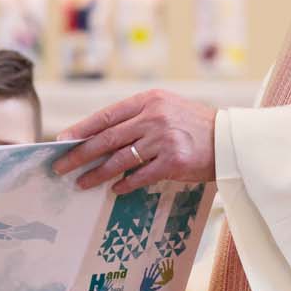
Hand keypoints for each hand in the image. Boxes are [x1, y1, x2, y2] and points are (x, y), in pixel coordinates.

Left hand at [53, 90, 216, 191]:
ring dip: (97, 174)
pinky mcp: (173, 161)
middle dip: (80, 155)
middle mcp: (154, 117)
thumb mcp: (165, 109)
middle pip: (107, 139)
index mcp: (148, 100)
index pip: (106, 116)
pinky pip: (141, 176)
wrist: (230, 140)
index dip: (81, 130)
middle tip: (61, 167)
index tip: (61, 142)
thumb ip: (136, 118)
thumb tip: (99, 138)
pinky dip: (125, 184)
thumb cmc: (193, 126)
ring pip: (120, 160)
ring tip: (82, 183)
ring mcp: (163, 139)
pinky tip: (114, 190)